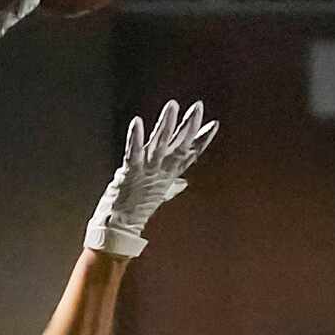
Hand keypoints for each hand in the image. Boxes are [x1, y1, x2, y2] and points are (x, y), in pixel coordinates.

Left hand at [85, 99, 218, 259]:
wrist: (120, 228)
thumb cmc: (137, 210)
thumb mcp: (158, 194)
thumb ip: (172, 186)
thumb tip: (183, 183)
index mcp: (169, 174)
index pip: (190, 154)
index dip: (202, 139)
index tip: (214, 124)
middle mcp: (161, 170)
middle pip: (179, 145)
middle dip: (189, 126)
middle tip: (198, 107)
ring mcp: (146, 170)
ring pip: (159, 143)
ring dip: (166, 124)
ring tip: (172, 105)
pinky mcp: (130, 171)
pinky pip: (133, 151)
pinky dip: (135, 137)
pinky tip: (137, 121)